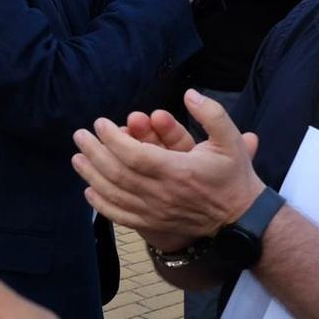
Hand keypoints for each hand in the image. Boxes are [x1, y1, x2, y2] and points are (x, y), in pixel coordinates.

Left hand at [72, 90, 263, 249]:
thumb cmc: (233, 177)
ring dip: (92, 175)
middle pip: (118, 173)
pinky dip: (102, 204)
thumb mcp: (231, 140)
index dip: (113, 139)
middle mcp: (162, 194)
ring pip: (115, 194)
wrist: (240, 219)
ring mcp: (155, 212)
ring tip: (78, 158)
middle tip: (80, 136)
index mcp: (178, 171)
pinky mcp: (153, 224)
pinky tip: (89, 191)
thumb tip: (189, 94)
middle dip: (95, 152)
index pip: (135, 155)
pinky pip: (120, 216)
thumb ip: (211, 113)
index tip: (100, 124)